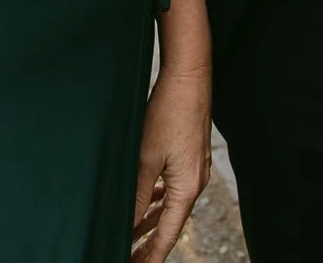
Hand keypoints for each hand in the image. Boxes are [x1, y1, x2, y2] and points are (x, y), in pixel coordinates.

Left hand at [130, 54, 208, 262]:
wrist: (189, 77)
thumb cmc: (168, 112)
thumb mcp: (145, 157)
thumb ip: (136, 194)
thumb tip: (128, 224)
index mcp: (187, 189)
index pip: (167, 235)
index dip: (151, 255)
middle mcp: (195, 184)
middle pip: (169, 224)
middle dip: (148, 241)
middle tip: (127, 255)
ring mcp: (194, 170)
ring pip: (170, 206)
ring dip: (150, 221)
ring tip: (131, 236)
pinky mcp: (190, 158)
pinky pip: (173, 189)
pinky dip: (157, 200)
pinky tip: (145, 199)